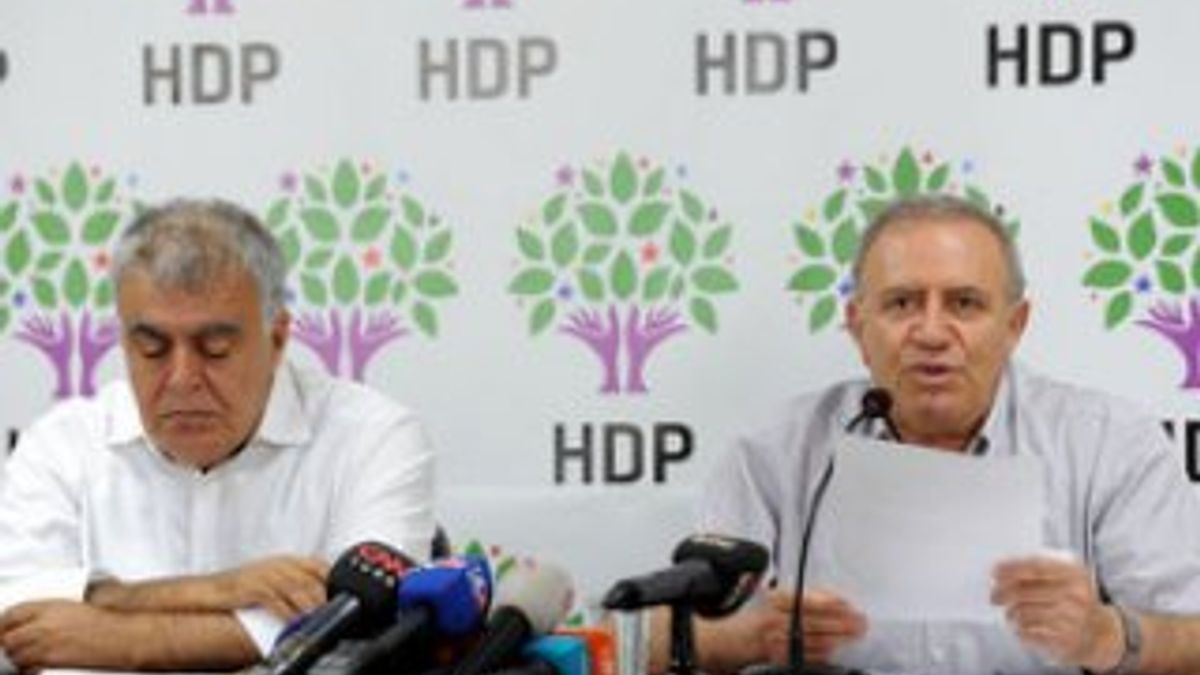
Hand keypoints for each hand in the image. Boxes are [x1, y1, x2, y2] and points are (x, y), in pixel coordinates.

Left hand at [0, 600, 130, 670]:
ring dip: (14, 655)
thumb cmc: (107, 621)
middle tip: (10, 642)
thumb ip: (53, 611)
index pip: (12, 614)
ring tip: (22, 655)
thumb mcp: (76, 607)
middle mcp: (42, 625)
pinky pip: (27, 667)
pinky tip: (33, 664)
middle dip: (6, 640)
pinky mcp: (50, 662)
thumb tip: (39, 617)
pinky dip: (27, 667)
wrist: (121, 637)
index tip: (5, 626)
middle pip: (7, 636)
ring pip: (13, 654)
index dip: (4, 622)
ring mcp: (44, 645)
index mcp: (49, 607)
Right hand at [213, 555, 329, 619]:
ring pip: (297, 591)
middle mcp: (279, 565)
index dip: (332, 577)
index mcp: (286, 560)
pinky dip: (287, 614)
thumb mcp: (273, 575)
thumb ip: (295, 579)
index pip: (318, 564)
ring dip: (310, 606)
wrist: (212, 589)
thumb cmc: (243, 585)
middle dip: (324, 596)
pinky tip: (294, 622)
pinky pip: (276, 603)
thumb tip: (319, 593)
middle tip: (335, 610)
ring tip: (319, 618)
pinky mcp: (254, 589)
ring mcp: (267, 576)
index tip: (343, 591)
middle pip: (310, 579)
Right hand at [767, 588, 867, 664]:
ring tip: (856, 635)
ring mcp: (777, 641)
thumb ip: (805, 595)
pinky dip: (826, 652)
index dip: (829, 602)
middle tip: (861, 622)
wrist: (740, 636)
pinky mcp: (781, 658)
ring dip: (839, 639)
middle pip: (814, 622)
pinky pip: (808, 656)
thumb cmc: (764, 612)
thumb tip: (835, 598)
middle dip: (841, 623)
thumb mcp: (777, 596)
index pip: (806, 600)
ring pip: (814, 641)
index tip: (848, 604)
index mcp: (775, 600)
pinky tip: (838, 648)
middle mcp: (775, 620)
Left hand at [991, 556, 1122, 670]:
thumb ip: (1035, 568)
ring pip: (1024, 613)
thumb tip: (999, 570)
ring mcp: (1073, 619)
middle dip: (1003, 593)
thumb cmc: (1074, 599)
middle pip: (1025, 591)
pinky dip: (1020, 630)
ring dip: (1011, 613)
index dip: (1011, 568)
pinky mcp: (1066, 640)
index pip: (1036, 566)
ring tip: (1011, 614)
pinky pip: (1030, 633)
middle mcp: (1076, 594)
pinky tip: (1023, 628)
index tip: (994, 572)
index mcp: (1074, 572)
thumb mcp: (1064, 575)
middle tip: (994, 596)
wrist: (1100, 633)